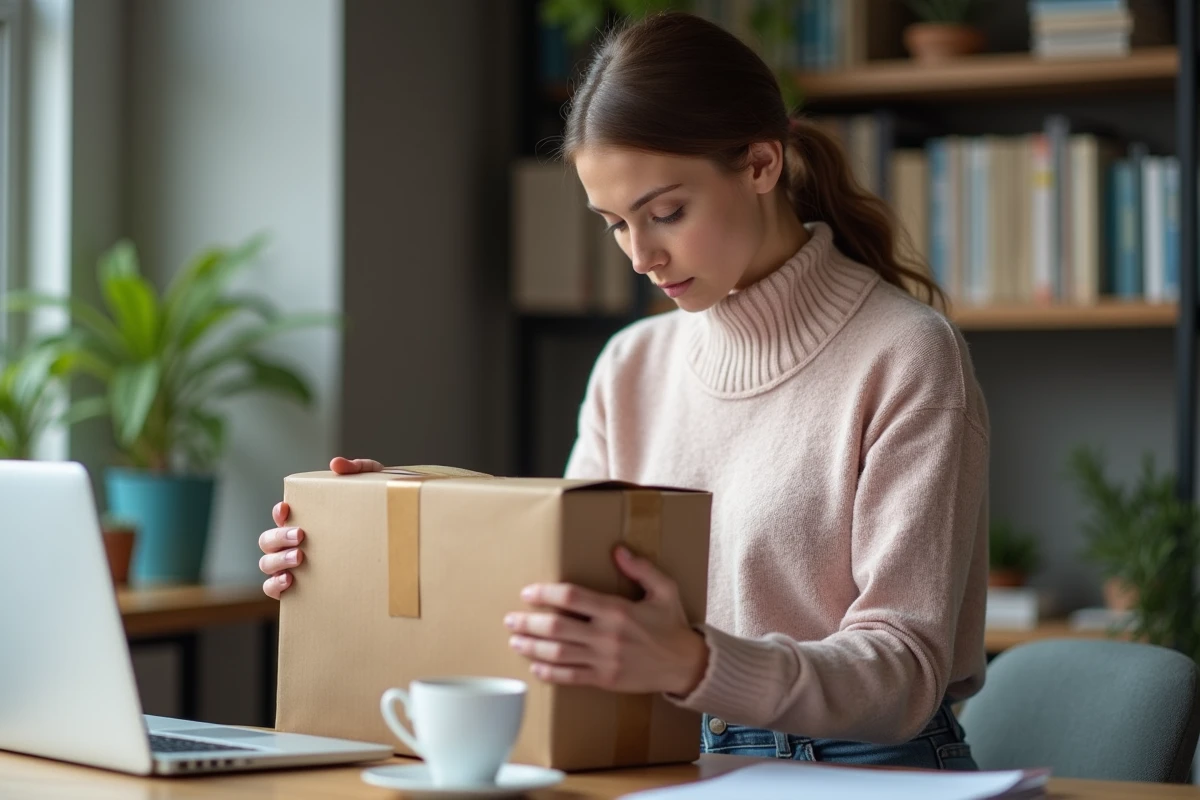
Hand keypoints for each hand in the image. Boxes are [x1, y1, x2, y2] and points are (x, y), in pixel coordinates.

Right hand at [258, 456, 383, 598]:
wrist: (398, 545)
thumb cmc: (377, 514)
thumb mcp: (372, 486)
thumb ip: (357, 470)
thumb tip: (336, 463)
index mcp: (306, 520)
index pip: (281, 514)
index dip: (278, 512)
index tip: (286, 509)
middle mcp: (293, 544)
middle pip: (268, 539)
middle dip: (278, 536)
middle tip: (300, 535)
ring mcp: (292, 567)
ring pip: (267, 563)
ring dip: (277, 560)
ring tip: (299, 558)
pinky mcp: (299, 588)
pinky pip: (273, 589)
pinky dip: (274, 585)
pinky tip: (289, 581)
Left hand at [504, 546, 707, 695]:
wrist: (684, 665)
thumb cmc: (671, 624)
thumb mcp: (664, 589)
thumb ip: (641, 568)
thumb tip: (618, 549)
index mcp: (617, 610)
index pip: (572, 598)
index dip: (546, 593)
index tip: (528, 592)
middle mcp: (606, 636)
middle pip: (557, 626)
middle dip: (529, 621)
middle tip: (511, 618)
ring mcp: (603, 660)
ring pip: (558, 653)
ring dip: (532, 646)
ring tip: (515, 639)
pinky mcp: (604, 680)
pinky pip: (570, 677)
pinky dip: (549, 673)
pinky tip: (534, 667)